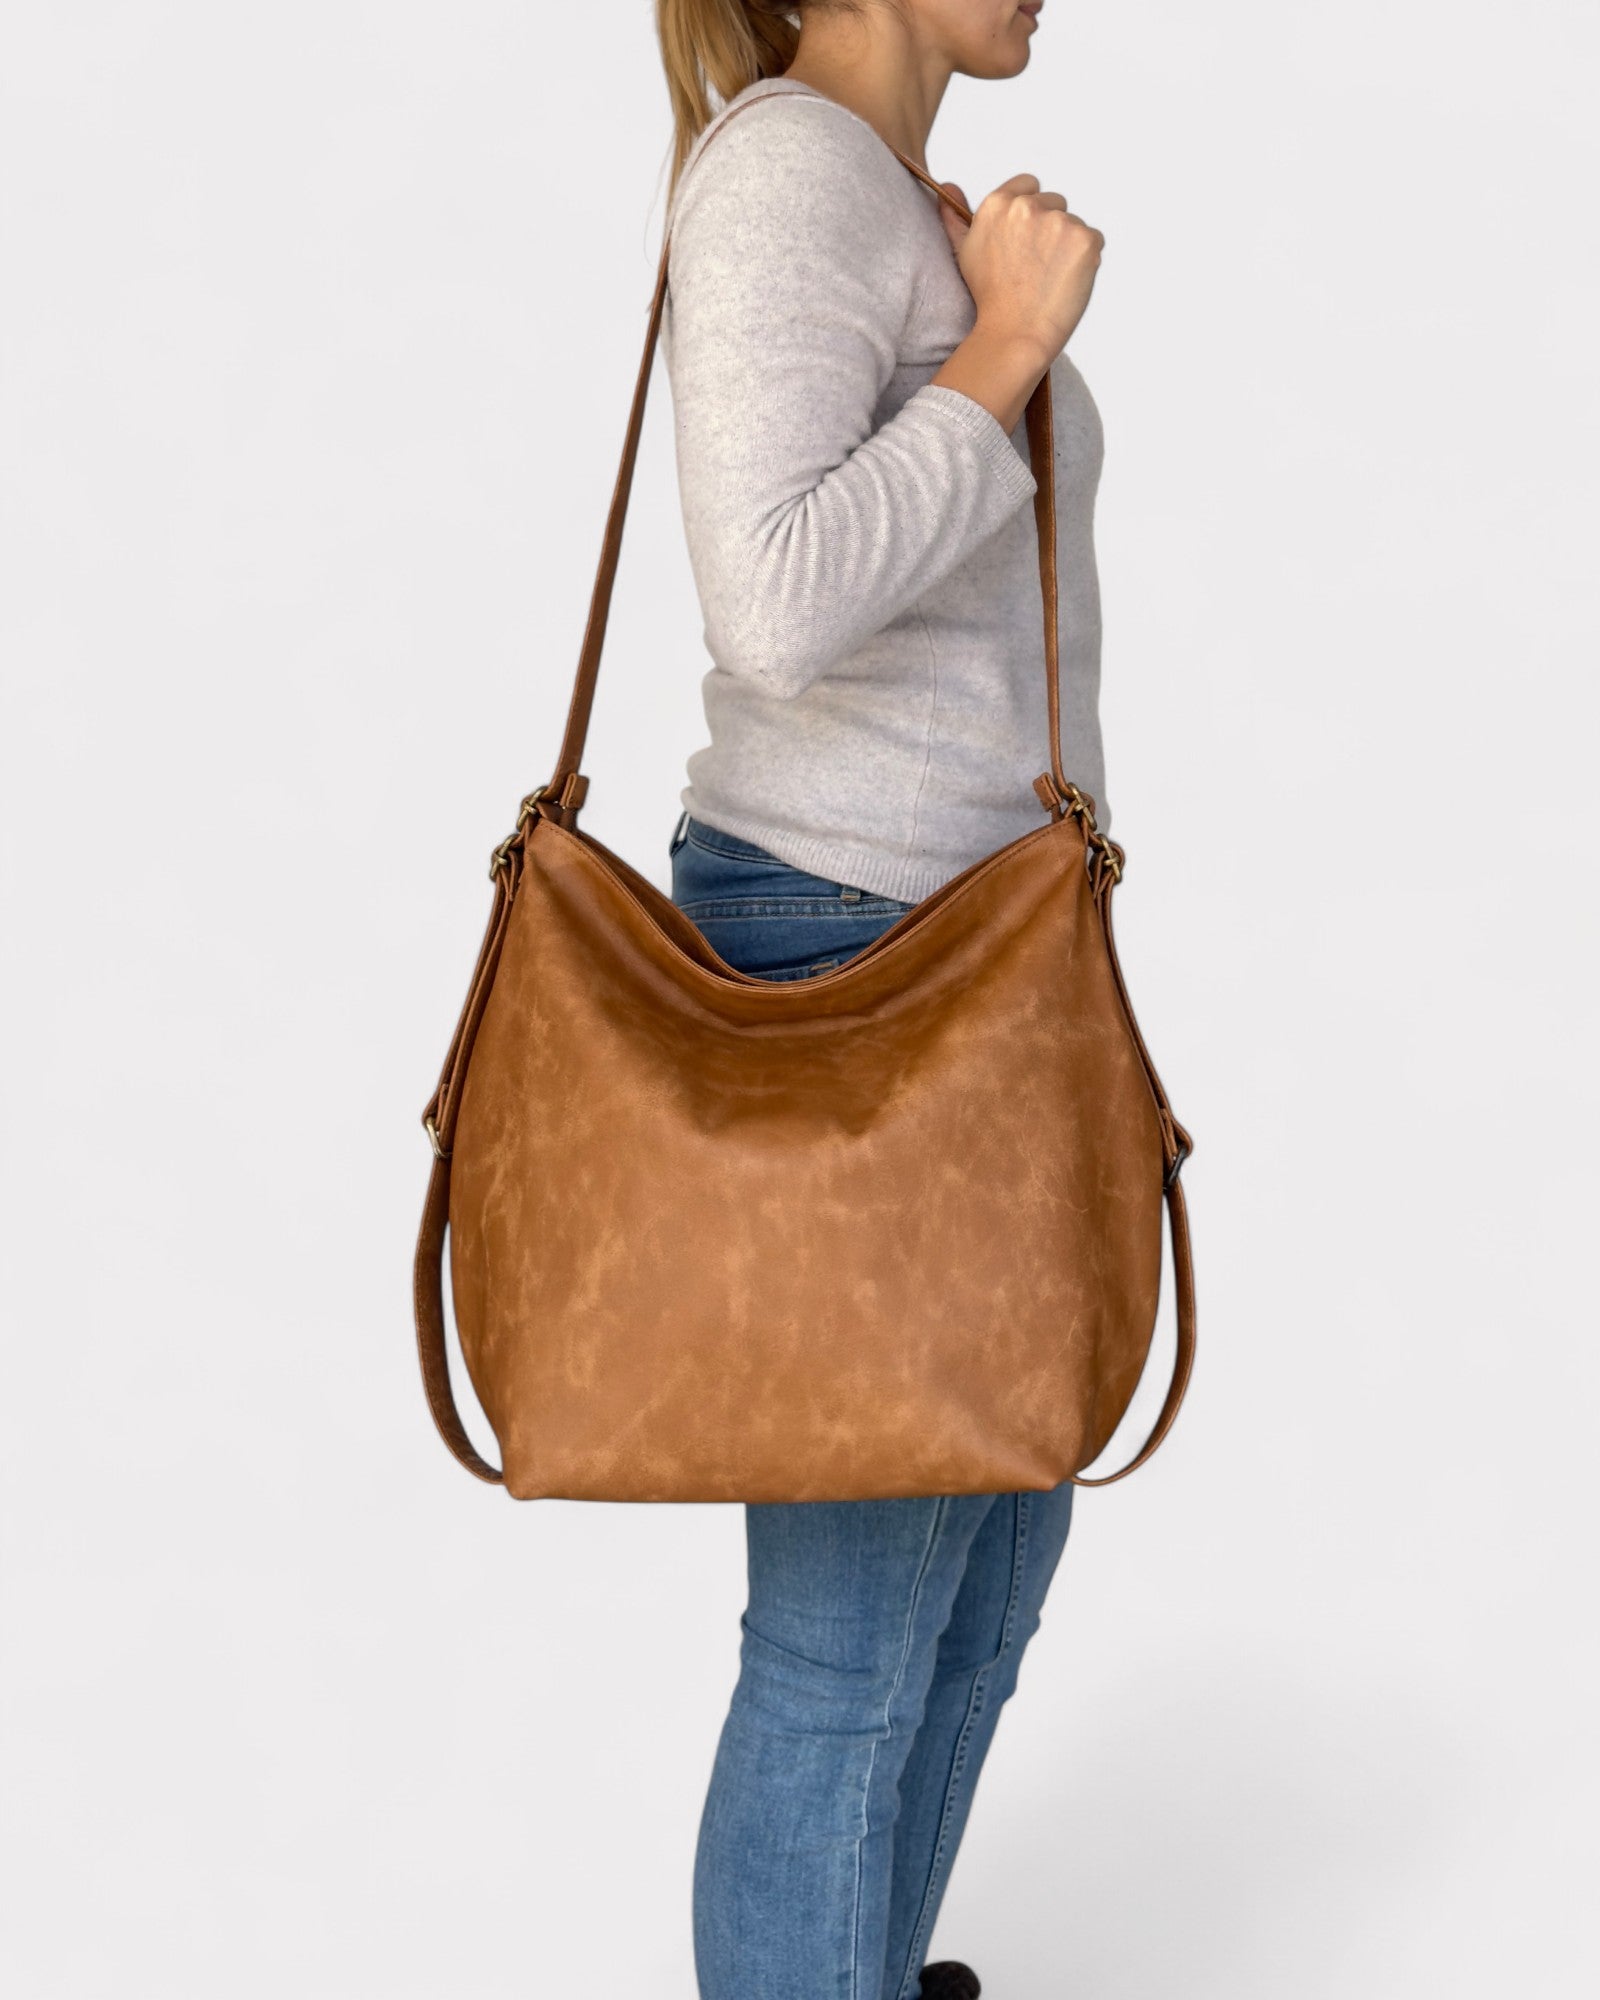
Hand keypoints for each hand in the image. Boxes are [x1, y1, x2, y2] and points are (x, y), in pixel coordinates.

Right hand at [937, 173, 1104, 366]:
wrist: (1014, 334)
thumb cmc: (989, 298)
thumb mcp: (965, 252)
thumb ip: (956, 217)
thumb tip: (948, 186)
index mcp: (998, 203)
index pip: (1029, 184)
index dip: (1031, 212)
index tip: (1026, 240)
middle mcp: (1027, 206)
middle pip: (1055, 203)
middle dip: (1050, 229)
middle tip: (1036, 267)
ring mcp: (1059, 221)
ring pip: (1074, 224)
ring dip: (1068, 246)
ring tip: (1050, 278)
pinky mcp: (1084, 239)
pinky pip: (1094, 240)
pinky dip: (1087, 260)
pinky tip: (1067, 281)